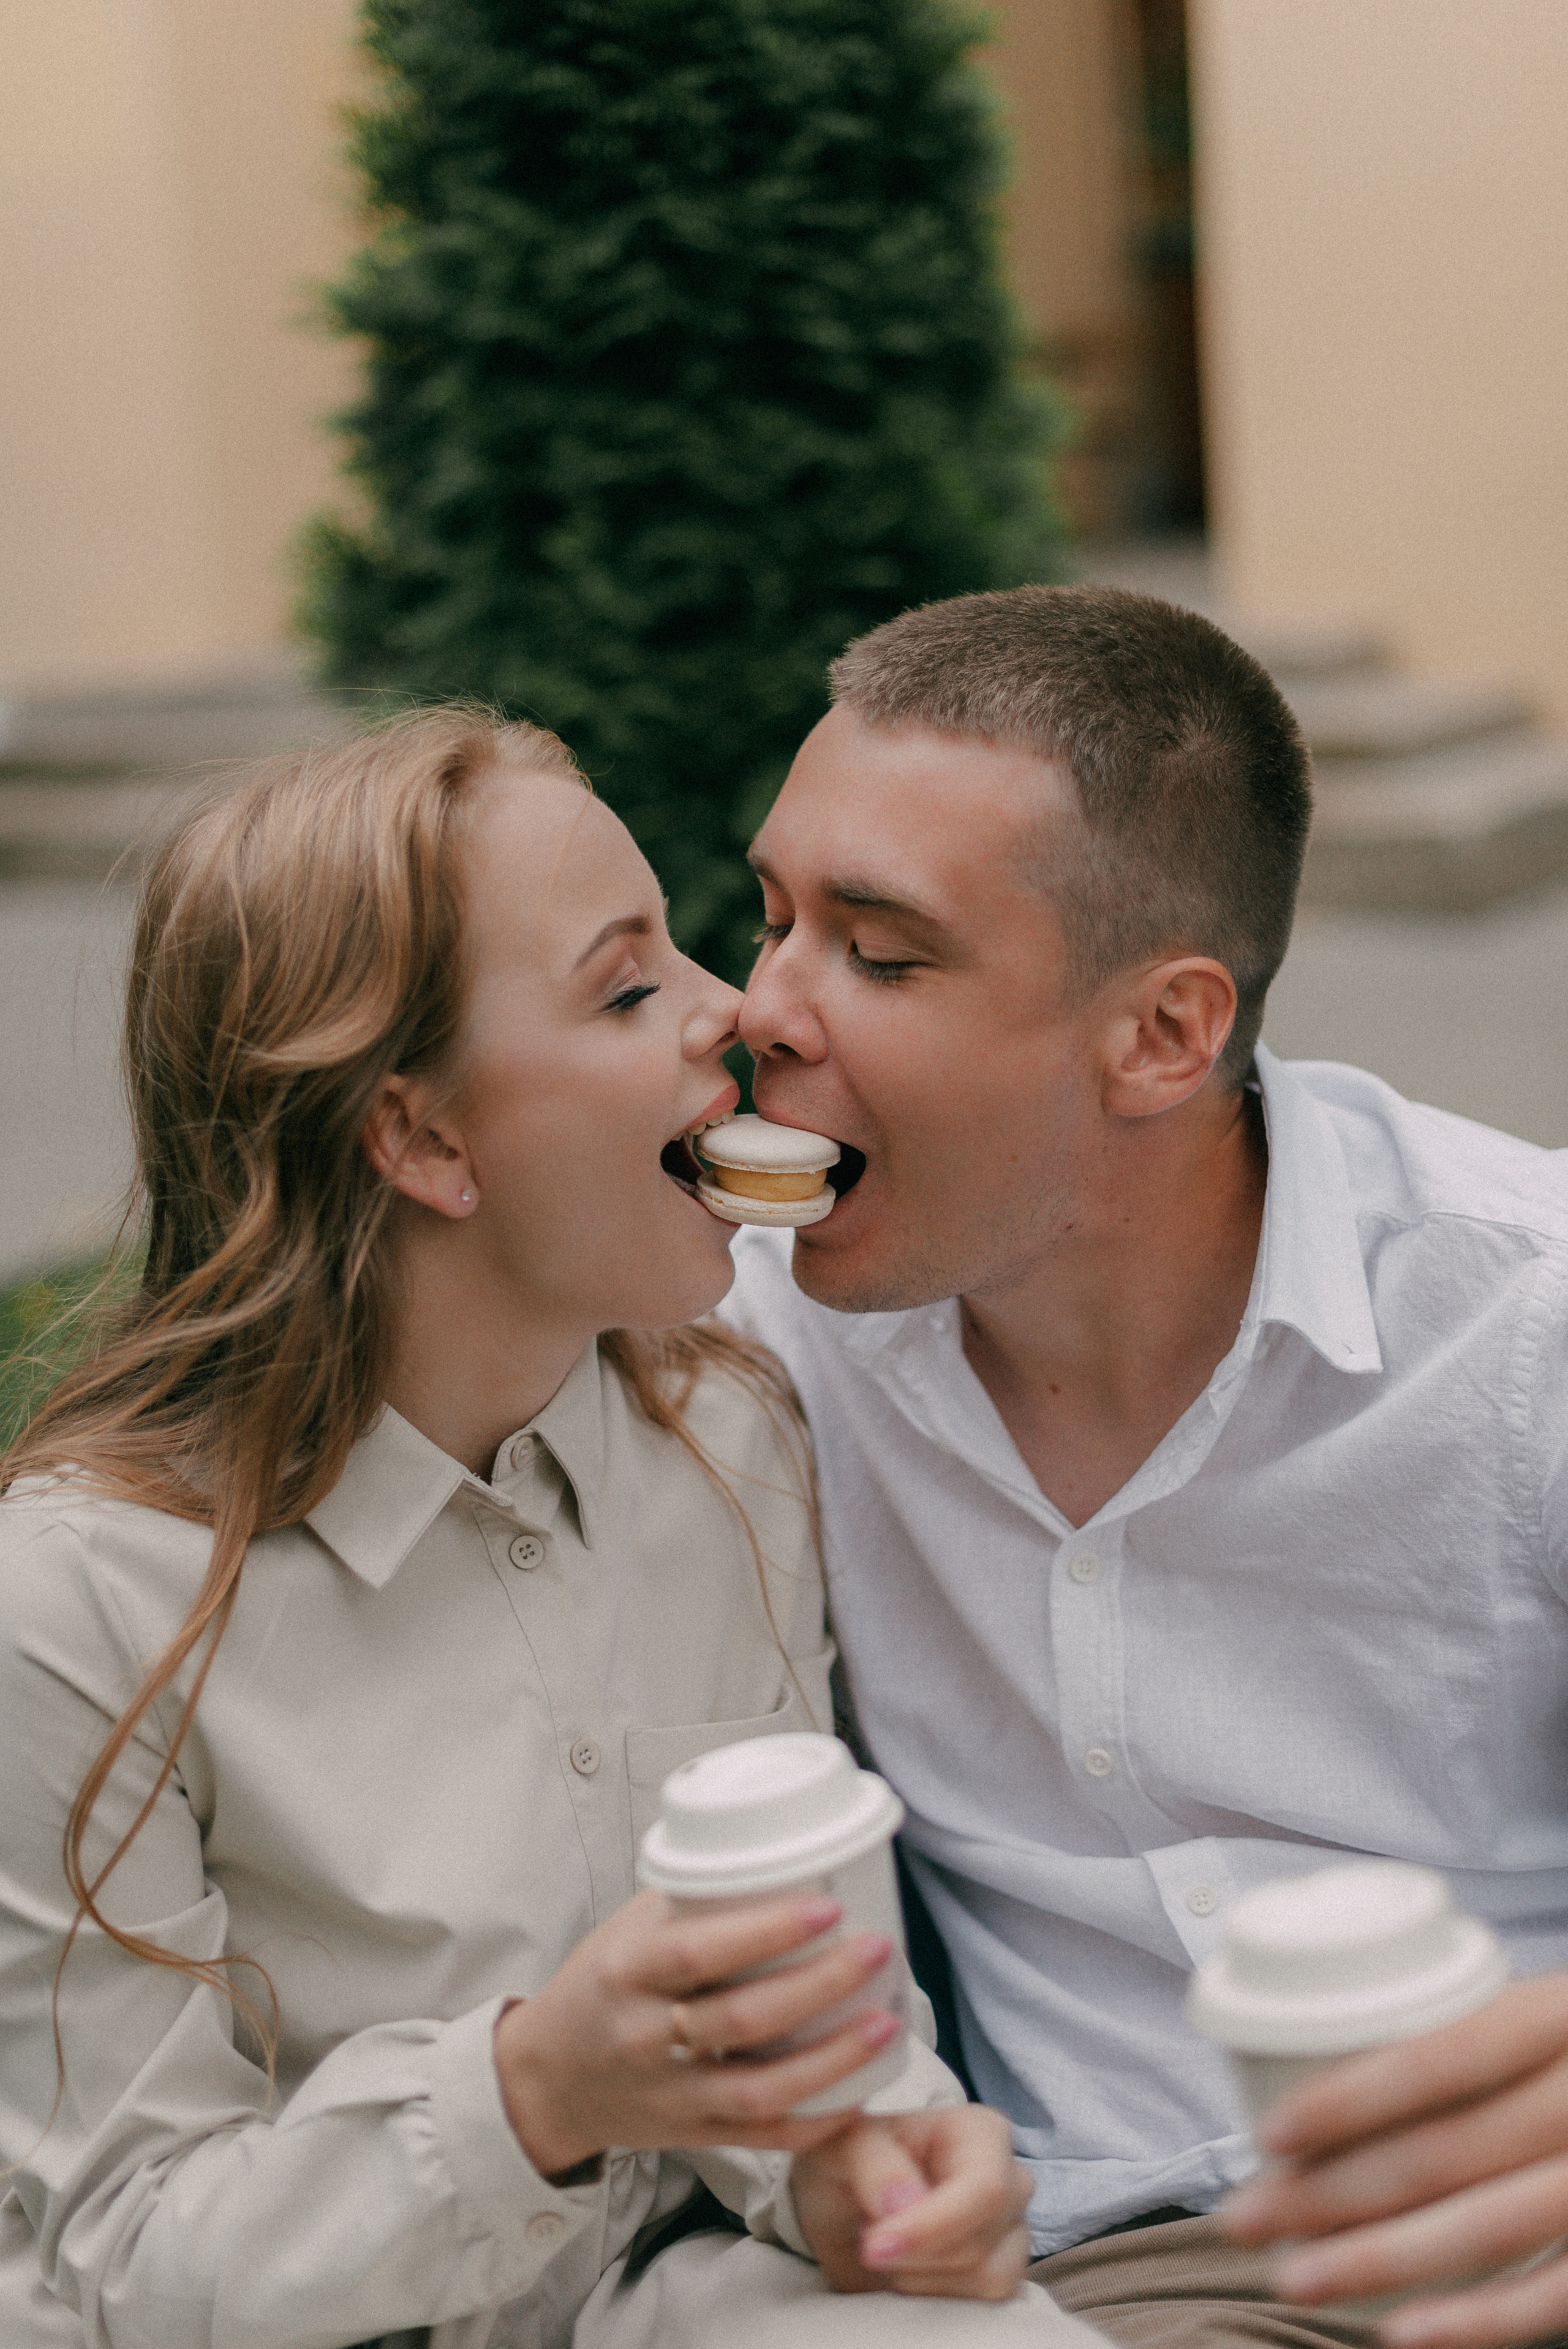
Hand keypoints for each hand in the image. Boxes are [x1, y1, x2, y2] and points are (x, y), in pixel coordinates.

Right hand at [493, 1886, 901, 2175]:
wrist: (547, 2080)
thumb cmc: (599, 1987)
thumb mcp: (625, 1932)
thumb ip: (690, 1902)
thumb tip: (775, 1858)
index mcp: (628, 1972)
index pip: (702, 1951)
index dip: (769, 1932)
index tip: (828, 1905)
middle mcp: (646, 2036)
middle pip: (742, 2019)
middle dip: (818, 1985)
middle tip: (875, 1949)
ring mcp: (670, 2095)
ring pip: (759, 2089)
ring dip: (831, 2059)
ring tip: (884, 2022)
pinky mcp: (690, 2136)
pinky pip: (762, 2138)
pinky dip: (816, 2122)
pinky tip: (859, 2094)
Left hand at [791, 2105, 1031, 2299]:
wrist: (849, 2199)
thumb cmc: (855, 2158)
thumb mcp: (845, 2143)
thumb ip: (873, 2163)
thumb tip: (902, 2202)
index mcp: (982, 2134)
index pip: (984, 2189)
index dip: (931, 2227)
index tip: (875, 2247)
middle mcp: (1009, 2181)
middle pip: (980, 2243)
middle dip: (914, 2254)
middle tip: (870, 2232)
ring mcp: (1010, 2232)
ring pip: (986, 2281)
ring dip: (919, 2278)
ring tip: (888, 2245)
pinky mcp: (999, 2274)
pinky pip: (980, 2307)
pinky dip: (931, 2298)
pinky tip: (905, 2269)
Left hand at [1220, 1977, 1567, 2347]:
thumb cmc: (1561, 2059)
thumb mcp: (1530, 2018)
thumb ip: (1452, 2034)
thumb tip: (1305, 2063)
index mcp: (1555, 2018)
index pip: (1446, 2054)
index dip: (1353, 2096)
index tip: (1270, 2134)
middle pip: (1446, 2151)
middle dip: (1331, 2191)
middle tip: (1246, 2219)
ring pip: (1489, 2227)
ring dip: (1378, 2258)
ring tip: (1295, 2277)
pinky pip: (1550, 2296)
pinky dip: (1474, 2321)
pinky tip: (1399, 2330)